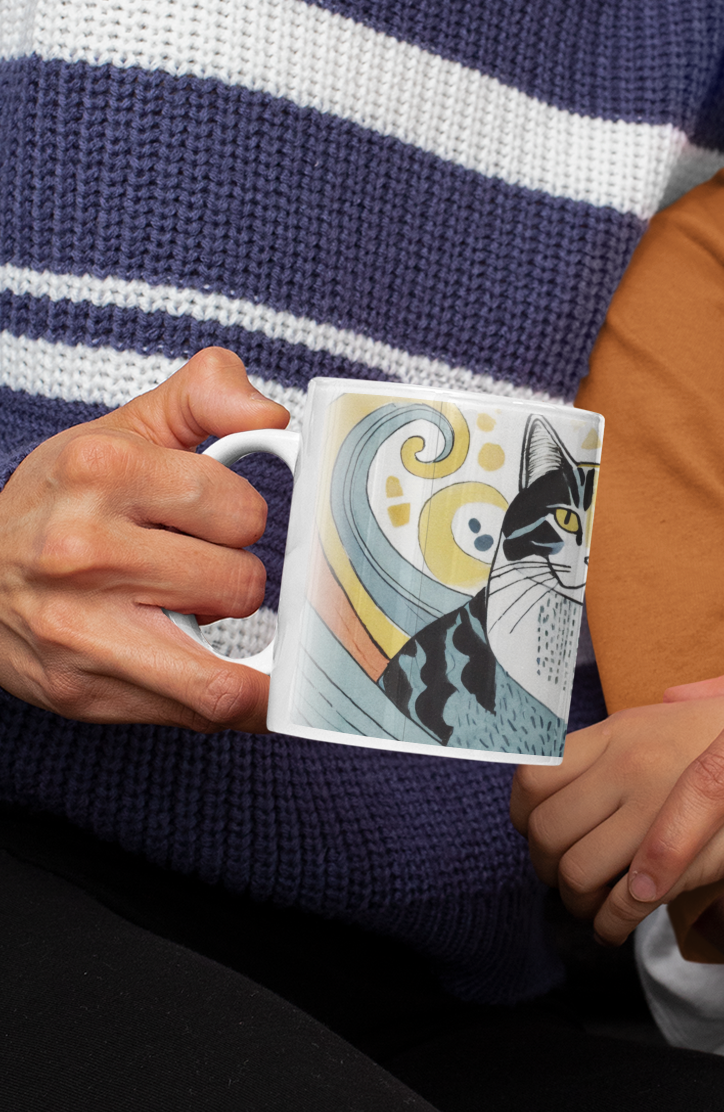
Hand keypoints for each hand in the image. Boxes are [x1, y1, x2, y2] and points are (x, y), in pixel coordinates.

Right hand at [0, 347, 289, 731]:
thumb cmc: (63, 503)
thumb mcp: (124, 430)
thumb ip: (204, 398)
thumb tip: (272, 418)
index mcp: (103, 468)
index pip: (241, 509)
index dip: (241, 519)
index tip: (214, 521)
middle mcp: (83, 548)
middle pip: (239, 584)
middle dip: (234, 582)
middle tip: (196, 572)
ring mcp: (79, 627)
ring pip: (225, 671)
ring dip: (226, 644)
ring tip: (194, 617)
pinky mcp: (82, 690)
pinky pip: (198, 713)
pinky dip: (234, 705)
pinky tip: (227, 678)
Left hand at [513, 694, 723, 918]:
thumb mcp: (718, 700)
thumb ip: (677, 706)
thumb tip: (667, 702)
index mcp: (623, 730)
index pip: (532, 775)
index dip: (523, 815)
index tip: (538, 832)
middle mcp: (628, 766)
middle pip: (545, 832)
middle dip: (546, 869)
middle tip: (568, 880)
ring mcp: (652, 813)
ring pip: (575, 875)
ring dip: (576, 904)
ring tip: (595, 907)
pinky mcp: (679, 862)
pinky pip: (617, 908)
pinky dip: (607, 928)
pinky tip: (618, 928)